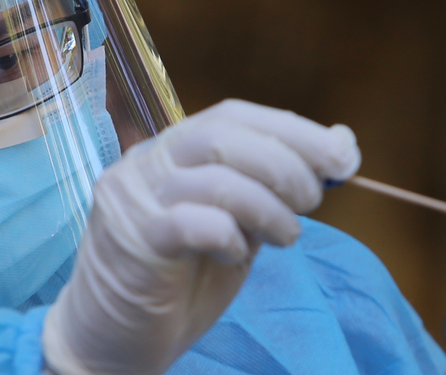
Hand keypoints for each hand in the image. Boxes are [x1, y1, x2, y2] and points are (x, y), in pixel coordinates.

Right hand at [41, 99, 359, 374]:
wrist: (113, 337)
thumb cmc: (177, 282)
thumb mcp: (235, 229)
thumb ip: (269, 191)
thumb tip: (339, 144)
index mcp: (170, 152)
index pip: (231, 116)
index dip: (291, 129)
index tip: (341, 157)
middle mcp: (145, 163)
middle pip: (221, 135)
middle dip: (284, 164)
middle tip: (310, 203)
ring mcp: (133, 198)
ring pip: (214, 178)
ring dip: (268, 207)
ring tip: (283, 237)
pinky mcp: (132, 238)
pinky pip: (194, 222)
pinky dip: (230, 237)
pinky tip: (234, 256)